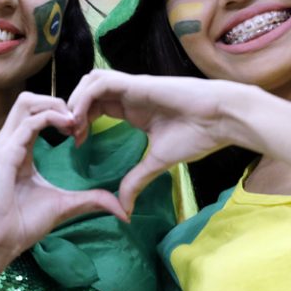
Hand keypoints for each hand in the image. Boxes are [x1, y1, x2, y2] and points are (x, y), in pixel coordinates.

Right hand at [0, 92, 126, 261]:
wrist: (1, 242)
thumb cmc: (25, 224)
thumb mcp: (65, 205)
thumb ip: (91, 200)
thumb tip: (122, 209)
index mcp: (18, 149)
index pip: (34, 113)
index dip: (60, 112)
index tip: (81, 128)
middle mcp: (8, 142)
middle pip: (27, 100)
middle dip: (56, 101)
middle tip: (78, 119)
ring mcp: (4, 146)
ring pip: (25, 102)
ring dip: (53, 105)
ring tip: (73, 121)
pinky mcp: (5, 155)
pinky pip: (28, 124)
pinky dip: (50, 119)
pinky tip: (68, 129)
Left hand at [68, 70, 240, 212]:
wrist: (221, 119)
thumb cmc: (198, 135)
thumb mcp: (158, 162)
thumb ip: (137, 180)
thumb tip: (124, 209)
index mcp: (134, 109)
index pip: (96, 106)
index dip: (81, 121)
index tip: (77, 144)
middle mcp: (130, 94)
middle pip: (88, 90)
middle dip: (72, 109)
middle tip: (69, 134)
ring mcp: (133, 86)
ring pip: (91, 81)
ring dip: (76, 100)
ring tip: (73, 126)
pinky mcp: (137, 83)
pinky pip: (101, 83)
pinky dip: (84, 98)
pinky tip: (82, 119)